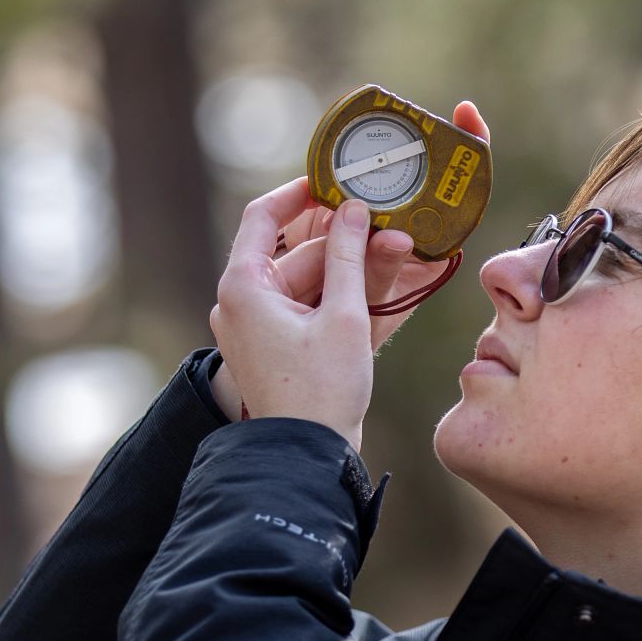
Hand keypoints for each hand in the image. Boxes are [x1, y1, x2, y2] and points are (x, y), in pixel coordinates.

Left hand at [208, 101, 491, 431]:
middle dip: (346, 243)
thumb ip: (349, 256)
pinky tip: (383, 286)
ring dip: (351, 272)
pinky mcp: (274, 348)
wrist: (306, 459)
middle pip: (297, 255)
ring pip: (308, 283)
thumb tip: (353, 209)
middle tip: (393, 229)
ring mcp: (256, 328)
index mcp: (243, 288)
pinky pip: (308, 310)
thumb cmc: (320, 392)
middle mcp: (240, 303)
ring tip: (400, 255)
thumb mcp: (345, 317)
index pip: (263, 216)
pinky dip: (340, 300)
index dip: (300, 193)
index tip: (334, 181)